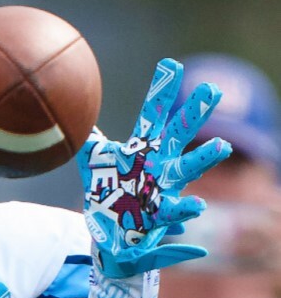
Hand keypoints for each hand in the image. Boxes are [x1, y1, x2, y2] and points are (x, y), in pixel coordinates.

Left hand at [76, 57, 231, 277]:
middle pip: (177, 135)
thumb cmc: (107, 193)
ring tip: (221, 146)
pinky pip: (175, 214)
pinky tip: (197, 205)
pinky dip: (187, 211)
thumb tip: (76, 115)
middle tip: (213, 89)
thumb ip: (89, 139)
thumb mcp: (94, 162)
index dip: (160, 93)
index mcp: (143, 150)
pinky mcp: (159, 217)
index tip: (170, 65)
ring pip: (185, 171)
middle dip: (193, 114)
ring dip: (203, 159)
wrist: (110, 233)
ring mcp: (163, 190)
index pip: (153, 115)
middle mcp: (159, 165)